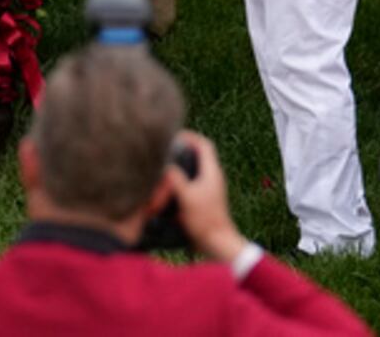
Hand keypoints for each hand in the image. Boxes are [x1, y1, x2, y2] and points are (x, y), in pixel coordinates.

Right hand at [166, 131, 246, 263]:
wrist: (217, 244)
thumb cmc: (205, 220)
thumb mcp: (187, 196)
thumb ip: (175, 178)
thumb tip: (164, 165)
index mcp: (212, 172)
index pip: (204, 145)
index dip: (191, 136)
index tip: (175, 135)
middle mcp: (212, 178)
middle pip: (198, 157)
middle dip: (182, 152)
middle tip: (165, 151)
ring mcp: (208, 190)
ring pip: (193, 172)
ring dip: (179, 168)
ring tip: (162, 168)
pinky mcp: (202, 202)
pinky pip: (189, 186)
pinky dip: (178, 184)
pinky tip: (166, 190)